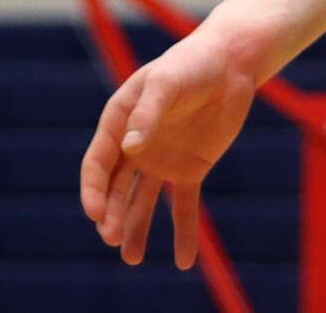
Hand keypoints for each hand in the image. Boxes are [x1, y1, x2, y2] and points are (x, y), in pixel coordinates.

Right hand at [79, 27, 259, 268]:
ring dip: (136, 229)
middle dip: (110, 215)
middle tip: (110, 239)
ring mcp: (162, 160)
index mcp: (119, 122)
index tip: (95, 215)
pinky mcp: (191, 168)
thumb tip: (130, 147)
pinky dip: (184, 231)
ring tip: (131, 258)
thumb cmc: (192, 64)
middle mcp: (136, 146)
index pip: (98, 164)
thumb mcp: (166, 82)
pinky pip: (184, 205)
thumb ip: (148, 113)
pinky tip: (185, 261)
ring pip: (142, 203)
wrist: (231, 63)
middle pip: (115, 189)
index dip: (93, 191)